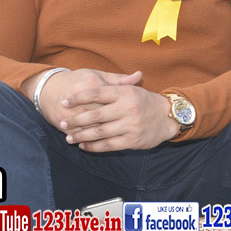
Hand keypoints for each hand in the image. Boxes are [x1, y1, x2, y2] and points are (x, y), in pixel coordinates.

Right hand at [23, 68, 141, 129]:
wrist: (49, 87)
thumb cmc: (79, 80)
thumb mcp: (97, 75)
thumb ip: (119, 79)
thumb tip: (139, 76)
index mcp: (93, 84)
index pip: (112, 98)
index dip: (123, 108)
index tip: (134, 114)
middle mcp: (82, 98)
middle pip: (102, 115)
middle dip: (115, 124)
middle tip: (127, 131)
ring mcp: (71, 112)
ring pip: (90, 127)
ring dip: (102, 136)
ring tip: (114, 140)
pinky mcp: (62, 122)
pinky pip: (78, 134)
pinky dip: (87, 140)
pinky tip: (97, 143)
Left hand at [58, 75, 177, 151]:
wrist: (168, 117)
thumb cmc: (145, 102)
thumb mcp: (132, 89)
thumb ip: (112, 85)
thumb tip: (87, 84)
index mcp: (125, 92)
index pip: (96, 93)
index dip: (78, 98)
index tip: (64, 102)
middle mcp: (127, 108)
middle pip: (94, 114)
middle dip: (75, 120)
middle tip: (62, 123)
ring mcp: (130, 125)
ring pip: (99, 132)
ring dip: (81, 136)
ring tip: (69, 138)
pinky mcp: (132, 140)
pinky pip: (108, 145)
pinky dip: (94, 147)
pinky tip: (84, 146)